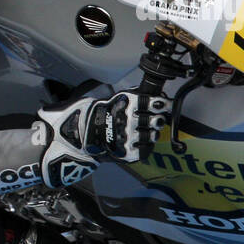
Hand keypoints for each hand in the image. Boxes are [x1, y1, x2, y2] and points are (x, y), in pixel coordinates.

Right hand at [37, 90, 171, 186]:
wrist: (77, 136)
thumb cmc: (94, 116)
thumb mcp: (109, 98)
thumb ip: (127, 96)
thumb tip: (147, 90)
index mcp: (123, 104)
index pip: (150, 101)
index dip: (161, 103)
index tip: (165, 103)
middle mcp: (127, 120)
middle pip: (154, 120)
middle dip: (158, 119)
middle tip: (159, 119)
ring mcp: (127, 138)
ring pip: (152, 135)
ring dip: (153, 133)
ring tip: (150, 131)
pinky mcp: (126, 153)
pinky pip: (145, 150)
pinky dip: (147, 146)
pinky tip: (144, 142)